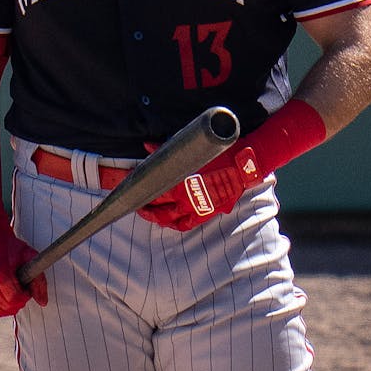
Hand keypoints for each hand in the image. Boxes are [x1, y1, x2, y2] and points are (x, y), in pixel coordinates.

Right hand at [0, 215, 48, 318]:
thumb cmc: (9, 247)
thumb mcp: (29, 256)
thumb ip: (39, 280)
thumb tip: (43, 301)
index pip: (14, 299)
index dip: (24, 297)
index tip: (26, 289)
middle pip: (6, 306)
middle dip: (17, 302)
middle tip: (20, 290)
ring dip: (7, 306)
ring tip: (11, 293)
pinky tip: (1, 298)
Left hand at [137, 146, 262, 231]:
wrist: (243, 165)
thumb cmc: (217, 154)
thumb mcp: (191, 150)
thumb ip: (165, 148)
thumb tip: (147, 146)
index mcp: (178, 182)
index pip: (150, 187)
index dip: (137, 187)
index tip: (127, 185)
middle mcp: (183, 198)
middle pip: (155, 206)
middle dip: (143, 206)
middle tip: (136, 204)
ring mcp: (194, 207)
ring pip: (167, 218)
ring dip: (155, 217)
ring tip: (148, 214)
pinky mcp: (205, 213)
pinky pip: (185, 224)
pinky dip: (174, 225)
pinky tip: (167, 223)